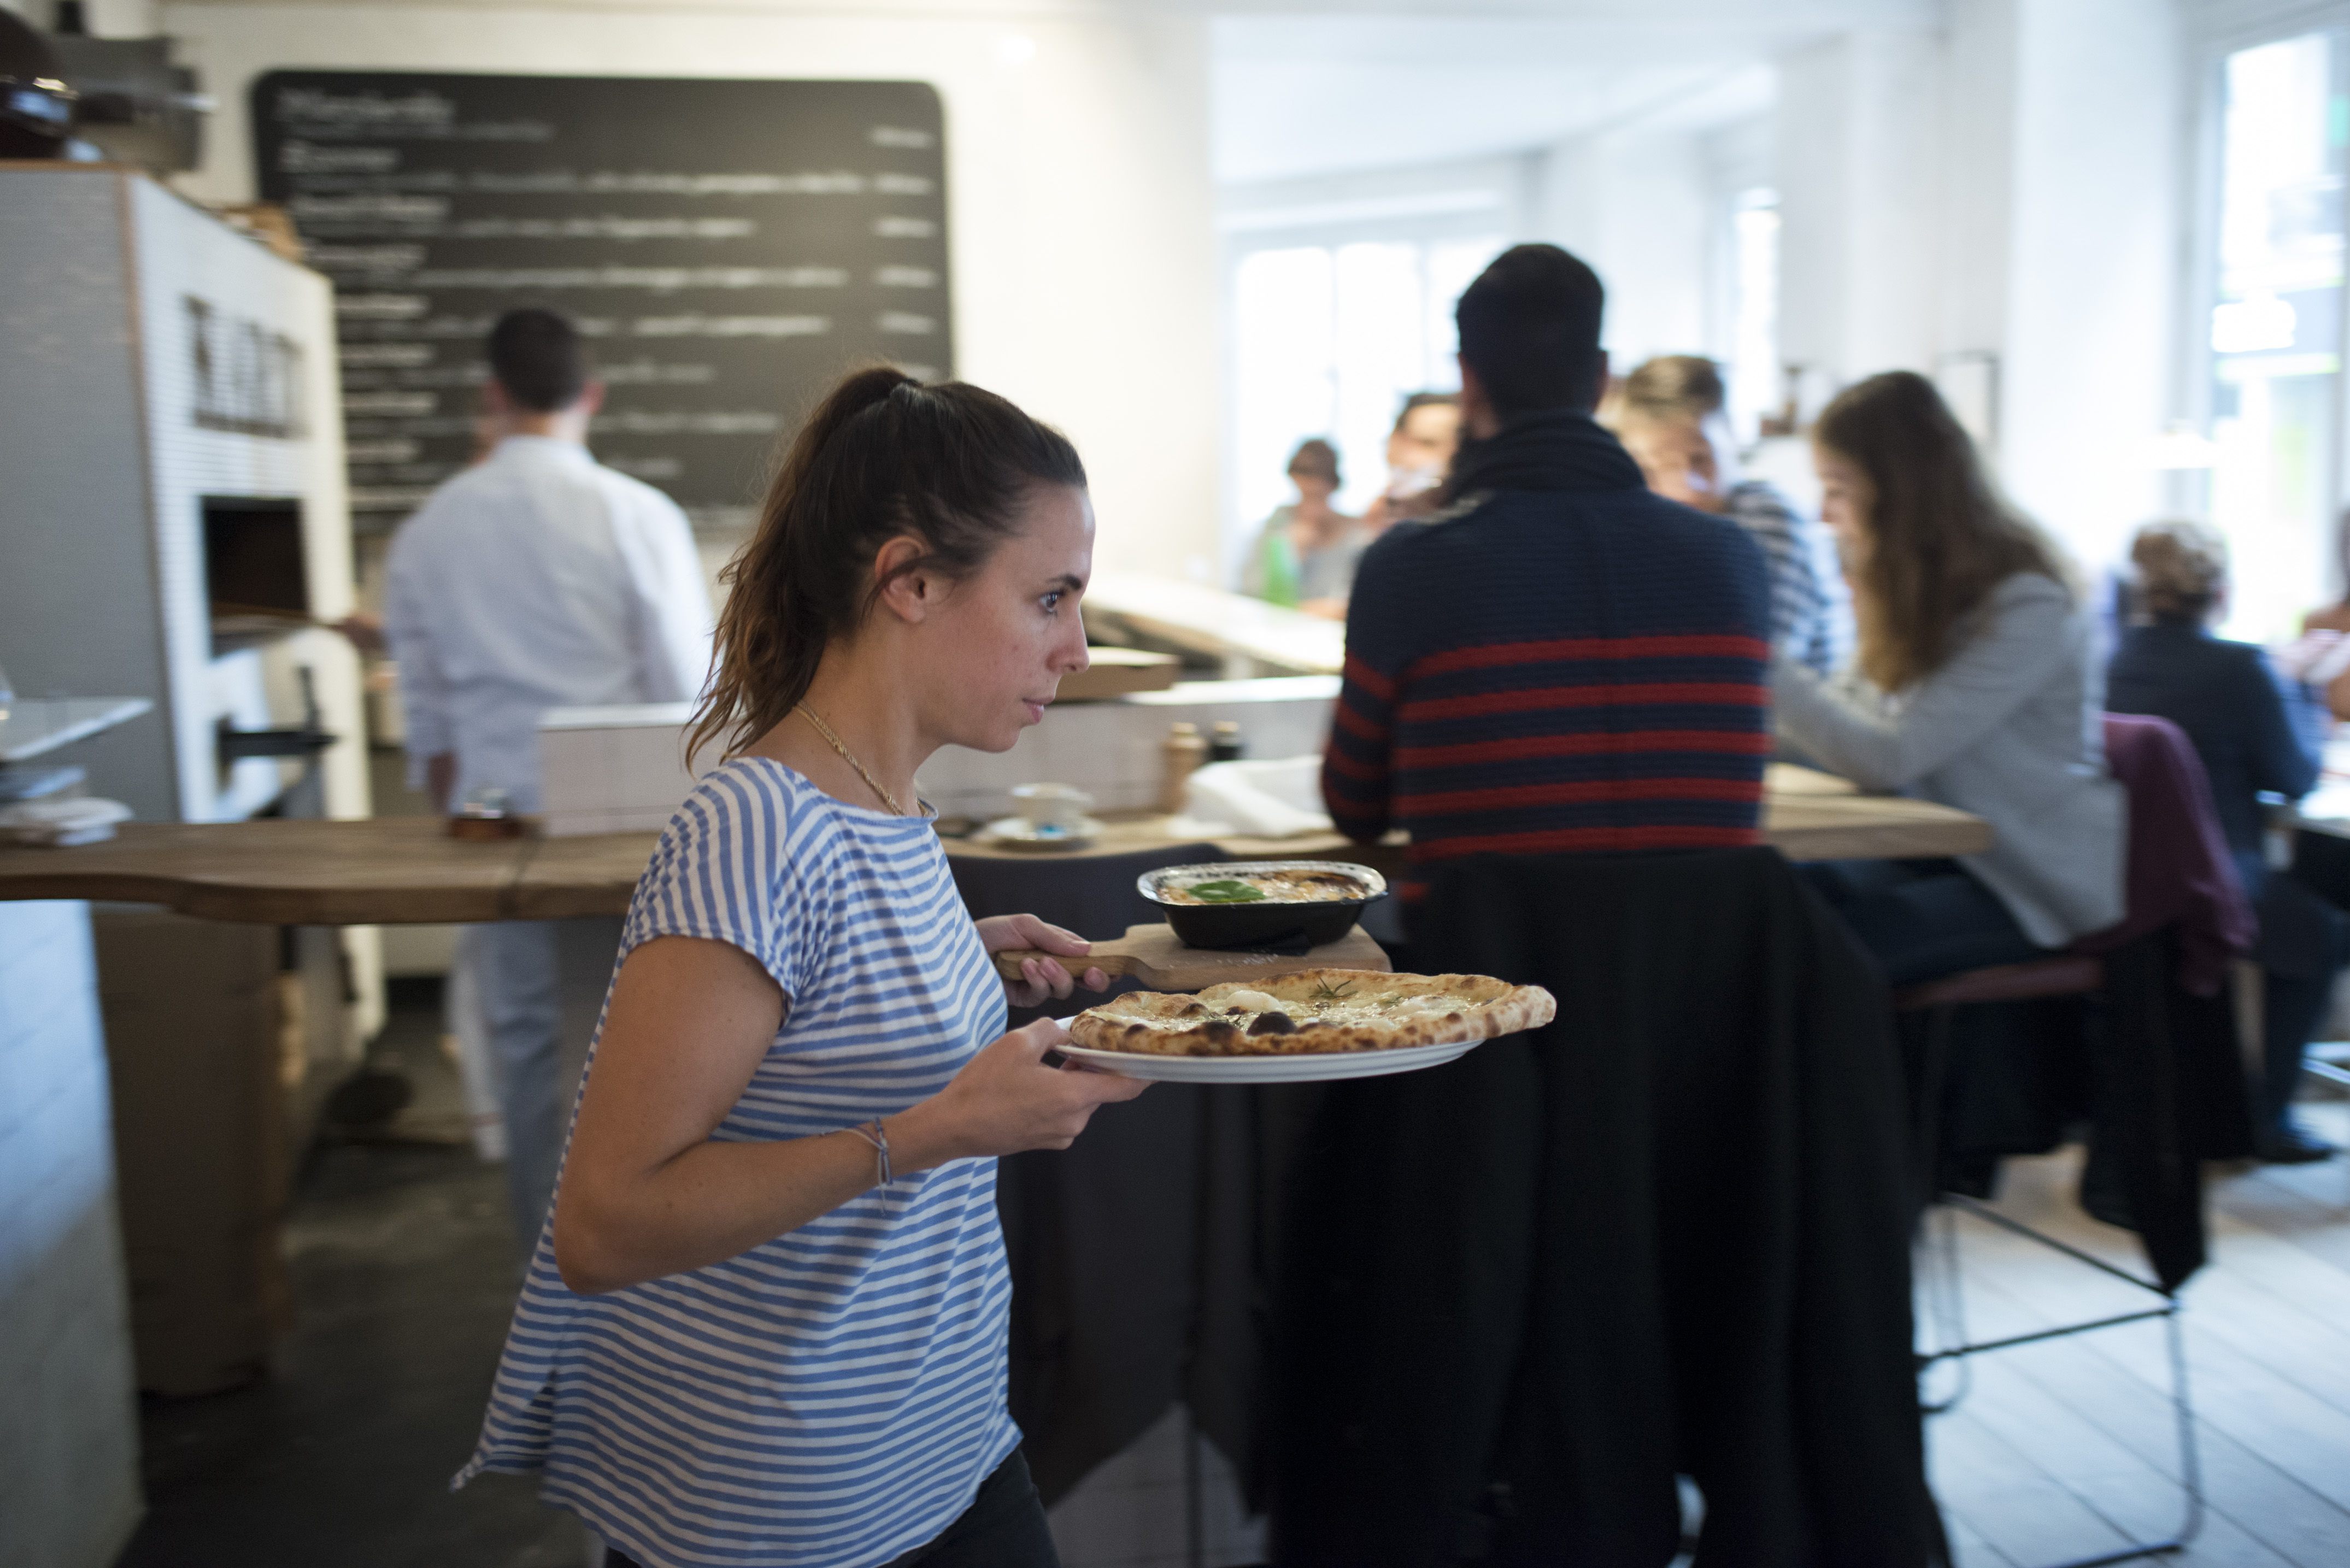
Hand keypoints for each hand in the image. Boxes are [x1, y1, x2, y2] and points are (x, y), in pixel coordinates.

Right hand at [904, 1017, 1148, 1158]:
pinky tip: (1032, 1082)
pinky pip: (1063, 1113)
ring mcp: (1059, 1134)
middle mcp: (1073, 1121)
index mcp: (1074, 1097)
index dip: (1145, 1072)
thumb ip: (1051, 1030)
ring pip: (1080, 1100)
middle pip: (1100, 1089)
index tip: (1156, 1060)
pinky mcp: (1044, 1140)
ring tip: (1045, 1062)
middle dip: (1094, 1066)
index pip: (1127, 1087)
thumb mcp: (1017, 1043)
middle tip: (1077, 1044)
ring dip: (1072, 1080)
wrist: (953, 1127)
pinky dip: (1058, 1095)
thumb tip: (1066, 1031)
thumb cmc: (983, 1087)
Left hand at [977, 913, 1109, 1007]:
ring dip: (1057, 975)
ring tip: (1040, 961)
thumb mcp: (1024, 925)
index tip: (1113, 966)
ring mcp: (1035, 984)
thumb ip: (1055, 938)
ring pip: (1063, 989)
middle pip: (1081, 978)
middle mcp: (1047, 967)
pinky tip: (1025, 967)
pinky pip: (1040, 995)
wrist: (958, 950)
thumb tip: (1086, 949)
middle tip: (1093, 973)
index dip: (1100, 963)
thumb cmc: (989, 932)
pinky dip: (1037, 981)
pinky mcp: (1021, 998)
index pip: (1083, 956)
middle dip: (1092, 977)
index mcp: (1052, 946)